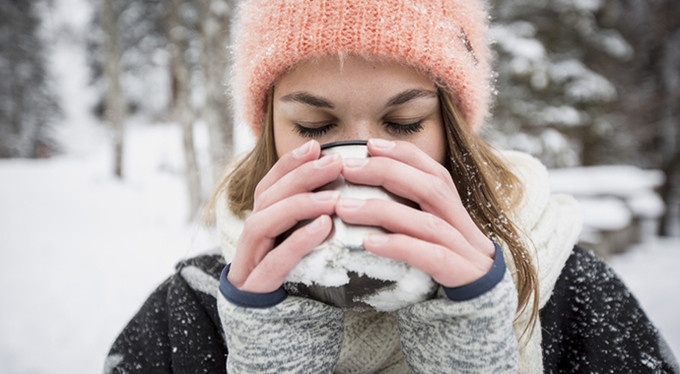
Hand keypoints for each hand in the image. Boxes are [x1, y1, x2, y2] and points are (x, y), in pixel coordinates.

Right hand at [227, 140, 342, 292]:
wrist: (275, 331)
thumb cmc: (295, 281)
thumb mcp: (304, 245)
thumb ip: (316, 219)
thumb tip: (349, 190)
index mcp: (262, 223)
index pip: (269, 185)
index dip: (289, 164)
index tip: (315, 146)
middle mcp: (251, 238)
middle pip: (266, 197)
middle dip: (299, 176)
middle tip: (334, 163)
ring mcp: (249, 262)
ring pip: (262, 222)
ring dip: (299, 205)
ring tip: (334, 198)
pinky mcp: (256, 286)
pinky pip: (274, 260)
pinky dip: (298, 240)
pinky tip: (323, 228)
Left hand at [334, 138, 494, 287]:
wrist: (481, 304)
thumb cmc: (444, 262)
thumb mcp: (428, 231)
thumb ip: (407, 210)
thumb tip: (363, 188)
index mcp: (453, 208)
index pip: (432, 169)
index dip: (403, 153)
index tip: (369, 145)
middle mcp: (460, 222)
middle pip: (430, 187)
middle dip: (388, 172)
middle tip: (348, 169)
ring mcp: (463, 248)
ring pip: (426, 222)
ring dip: (383, 211)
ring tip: (344, 208)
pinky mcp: (460, 274)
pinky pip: (430, 257)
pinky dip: (399, 246)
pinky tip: (369, 243)